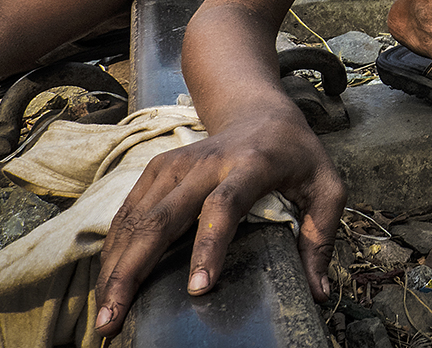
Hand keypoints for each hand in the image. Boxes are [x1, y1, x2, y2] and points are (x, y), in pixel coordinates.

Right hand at [92, 113, 345, 337]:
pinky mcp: (157, 169)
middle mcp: (206, 164)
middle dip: (133, 272)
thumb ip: (321, 237)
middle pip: (162, 219)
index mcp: (251, 166)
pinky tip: (107, 282)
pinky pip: (127, 213)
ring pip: (135, 220)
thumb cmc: (297, 155)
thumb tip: (317, 293)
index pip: (224, 206)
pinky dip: (114, 250)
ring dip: (115, 268)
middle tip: (114, 320)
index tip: (197, 289)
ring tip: (104, 315)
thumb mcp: (327, 187)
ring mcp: (175, 164)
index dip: (209, 247)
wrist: (259, 111)